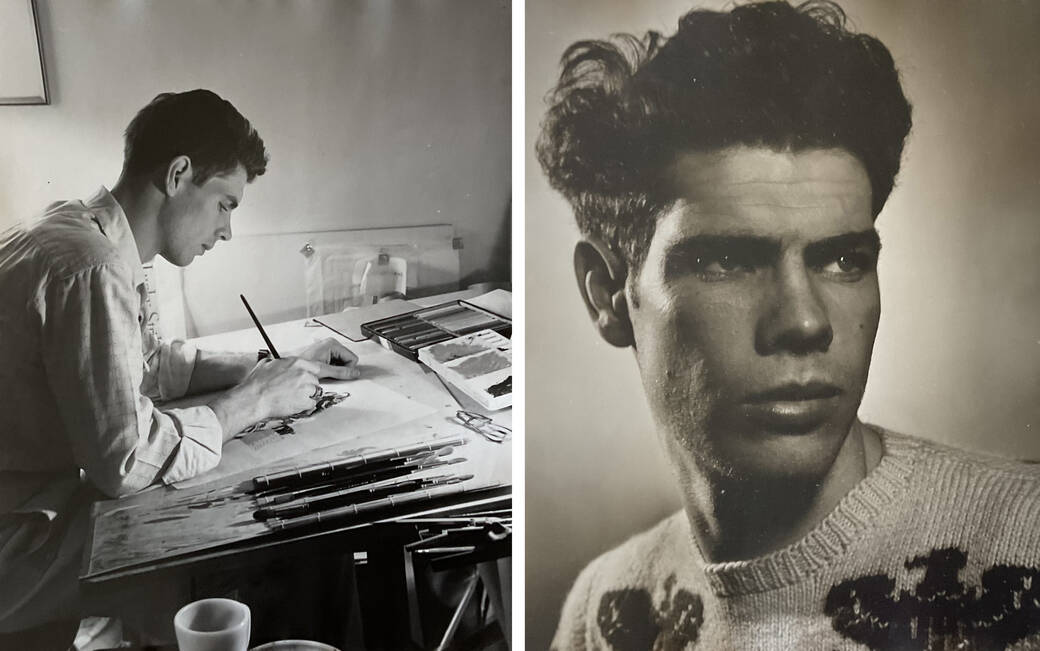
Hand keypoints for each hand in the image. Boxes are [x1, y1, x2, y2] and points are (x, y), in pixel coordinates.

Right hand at [209, 357, 325, 439]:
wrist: (253, 399)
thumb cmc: (257, 384)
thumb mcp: (266, 364)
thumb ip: (276, 361)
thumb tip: (274, 360)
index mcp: (296, 362)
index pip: (316, 366)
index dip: (313, 374)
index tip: (312, 378)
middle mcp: (304, 373)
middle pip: (316, 380)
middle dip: (308, 386)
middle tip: (295, 391)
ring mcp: (306, 387)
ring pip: (315, 392)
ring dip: (307, 396)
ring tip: (291, 398)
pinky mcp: (305, 401)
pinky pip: (311, 404)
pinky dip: (304, 407)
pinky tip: (292, 405)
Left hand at [289, 337, 360, 379]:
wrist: (292, 368)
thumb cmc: (303, 365)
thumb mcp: (323, 370)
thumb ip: (341, 372)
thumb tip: (354, 373)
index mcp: (332, 344)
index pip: (352, 358)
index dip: (348, 368)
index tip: (338, 374)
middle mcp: (331, 345)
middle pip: (348, 360)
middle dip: (341, 369)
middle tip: (329, 373)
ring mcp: (328, 350)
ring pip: (342, 363)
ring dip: (336, 370)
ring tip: (325, 371)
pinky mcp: (325, 355)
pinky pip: (336, 364)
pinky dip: (332, 369)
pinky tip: (324, 371)